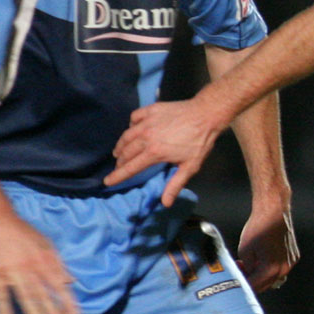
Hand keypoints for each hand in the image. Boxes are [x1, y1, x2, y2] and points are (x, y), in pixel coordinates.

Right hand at [0, 211, 78, 313]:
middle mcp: (31, 269)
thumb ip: (58, 264)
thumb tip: (71, 281)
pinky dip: (4, 308)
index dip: (68, 300)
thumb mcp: (47, 244)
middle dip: (53, 311)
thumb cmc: (24, 232)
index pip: (60, 285)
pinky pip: (0, 294)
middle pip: (44, 293)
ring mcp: (13, 272)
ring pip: (25, 295)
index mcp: (45, 261)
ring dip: (33, 311)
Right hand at [107, 98, 227, 206]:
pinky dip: (131, 125)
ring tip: (120, 151)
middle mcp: (146, 137)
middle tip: (119, 167)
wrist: (206, 115)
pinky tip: (134, 130)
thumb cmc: (200, 142)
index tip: (107, 181)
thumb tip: (165, 203)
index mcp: (154, 153)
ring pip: (126, 136)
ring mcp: (146, 122)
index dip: (117, 176)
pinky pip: (134, 118)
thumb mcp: (190, 167)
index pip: (130, 168)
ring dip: (121, 145)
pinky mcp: (150, 110)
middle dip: (120, 162)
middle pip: (125, 152)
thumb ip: (175, 184)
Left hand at [237, 202, 298, 291]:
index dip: (242, 284)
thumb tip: (248, 274)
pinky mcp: (294, 256)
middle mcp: (283, 269)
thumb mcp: (244, 250)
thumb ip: (247, 268)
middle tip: (241, 269)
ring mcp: (290, 263)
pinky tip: (264, 257)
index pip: (254, 286)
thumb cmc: (257, 229)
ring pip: (274, 277)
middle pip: (265, 284)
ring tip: (251, 263)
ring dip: (263, 275)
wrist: (273, 212)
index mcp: (270, 269)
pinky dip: (272, 267)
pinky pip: (281, 268)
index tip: (234, 280)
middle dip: (253, 280)